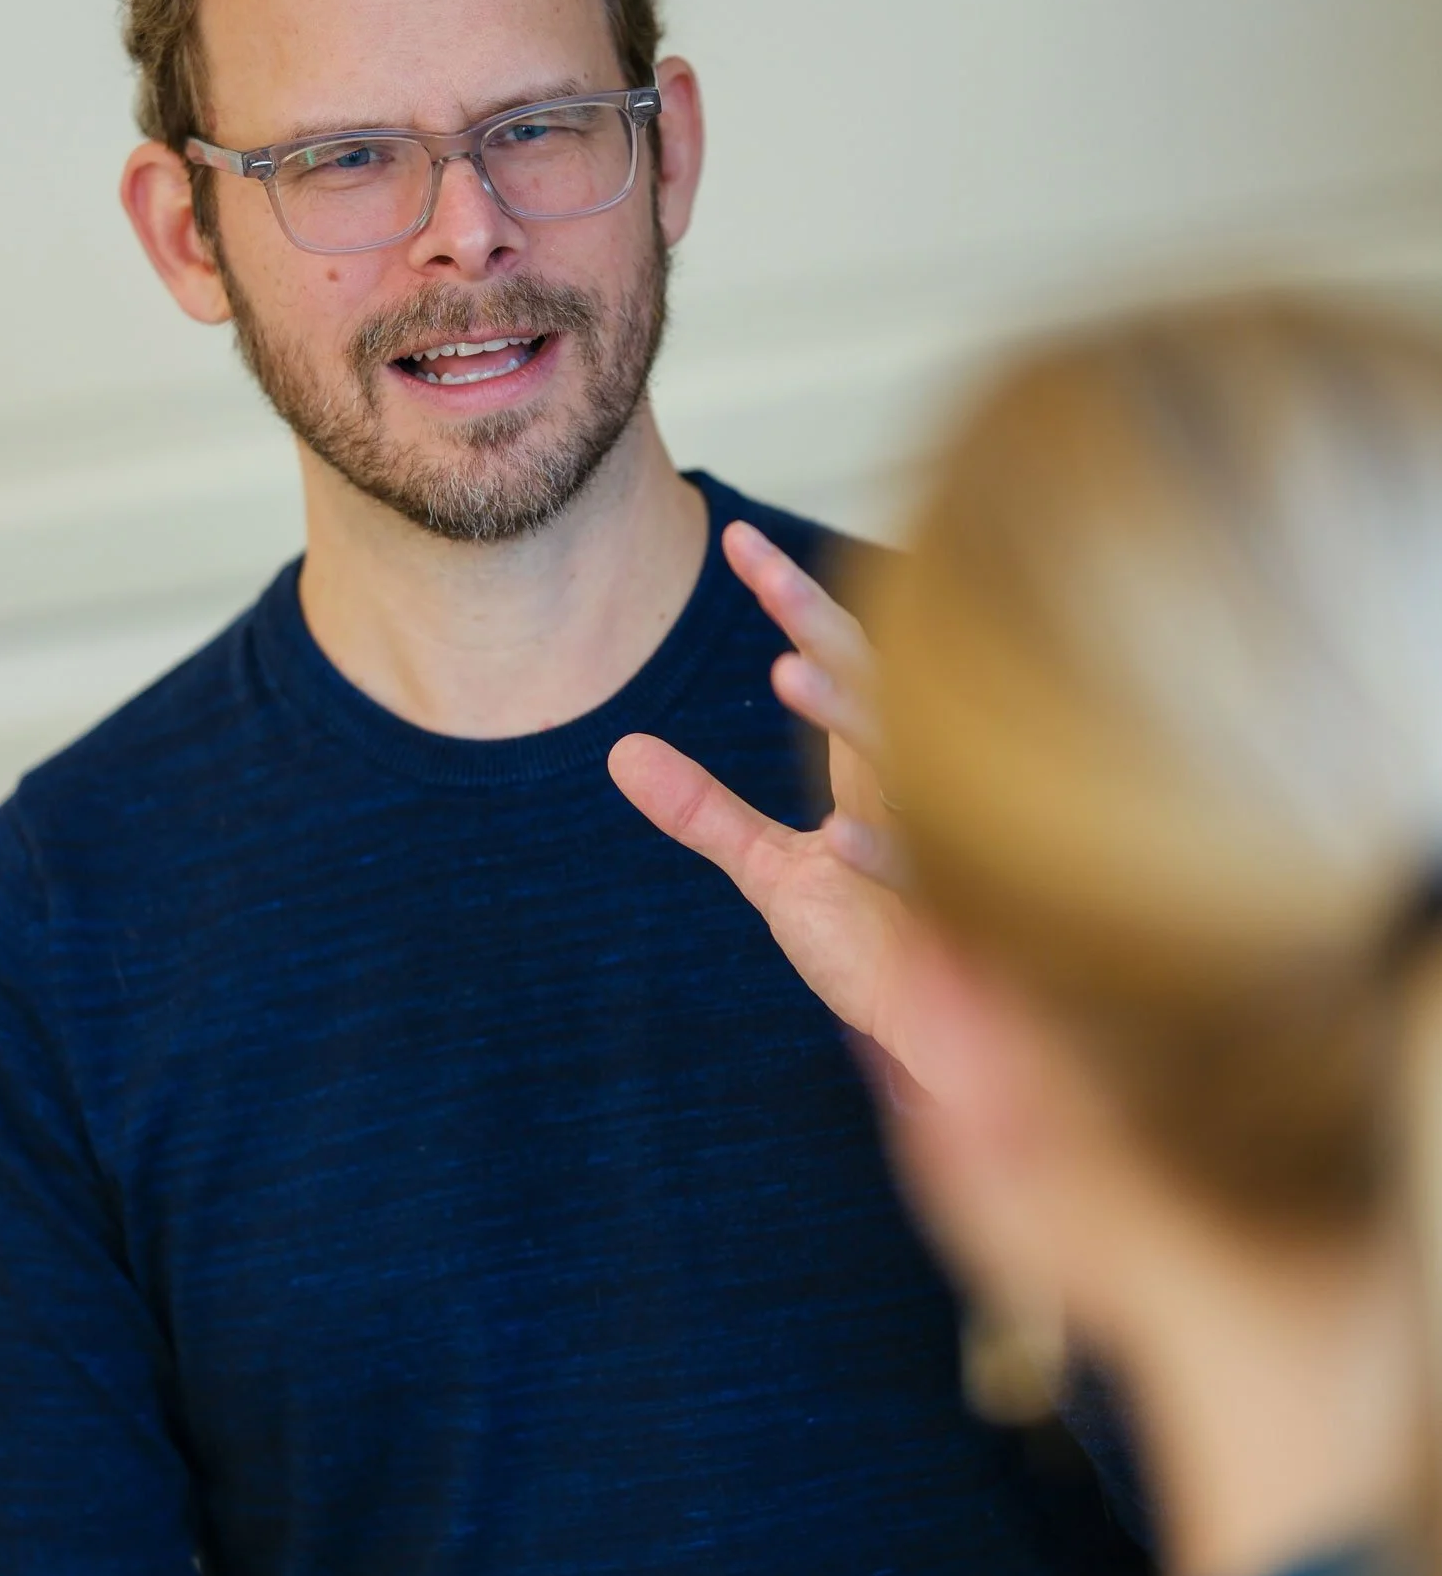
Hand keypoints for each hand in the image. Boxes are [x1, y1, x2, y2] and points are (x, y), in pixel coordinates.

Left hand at [608, 521, 909, 1054]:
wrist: (954, 1038)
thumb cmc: (879, 944)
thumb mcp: (774, 874)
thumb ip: (705, 813)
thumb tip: (621, 753)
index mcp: (875, 765)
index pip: (835, 656)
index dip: (787, 596)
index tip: (733, 538)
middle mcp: (912, 784)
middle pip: (873, 677)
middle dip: (815, 617)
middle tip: (752, 558)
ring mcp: (938, 842)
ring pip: (901, 760)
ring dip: (848, 715)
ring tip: (788, 672)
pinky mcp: (954, 915)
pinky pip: (924, 875)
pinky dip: (885, 854)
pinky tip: (840, 843)